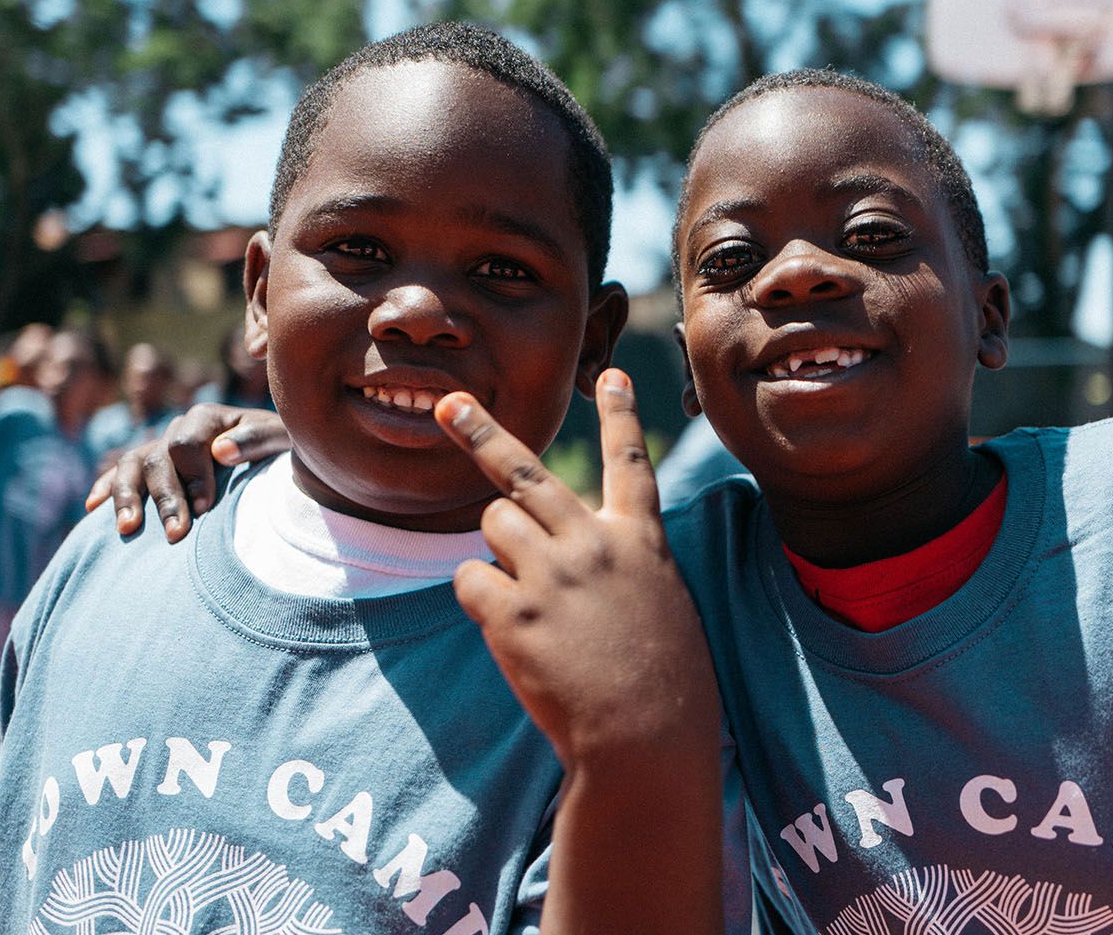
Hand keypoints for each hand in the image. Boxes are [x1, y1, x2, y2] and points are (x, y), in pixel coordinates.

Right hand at [85, 405, 288, 541]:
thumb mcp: (281, 439)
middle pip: (157, 459)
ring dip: (126, 497)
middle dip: (166, 498)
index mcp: (209, 418)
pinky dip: (107, 488)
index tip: (204, 508)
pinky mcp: (151, 467)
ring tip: (127, 528)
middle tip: (175, 534)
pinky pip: (120, 474)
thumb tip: (221, 450)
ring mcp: (161, 447)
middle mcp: (179, 428)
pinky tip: (93, 507)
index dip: (193, 476)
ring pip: (131, 465)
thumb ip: (256, 439)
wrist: (277, 457)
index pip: (186, 443)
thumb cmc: (284, 449)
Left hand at [436, 369, 720, 767]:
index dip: (621, 414)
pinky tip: (517, 633)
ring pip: (493, 523)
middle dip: (480, 432)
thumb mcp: (661, 605)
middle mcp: (593, 542)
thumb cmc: (664, 684)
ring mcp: (552, 573)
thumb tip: (563, 543)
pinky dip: (483, 601)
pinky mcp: (514, 611)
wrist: (647, 739)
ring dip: (499, 551)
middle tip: (448, 405)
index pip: (630, 461)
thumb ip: (620, 565)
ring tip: (532, 601)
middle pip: (526, 471)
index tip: (610, 373)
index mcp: (639, 541)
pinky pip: (470, 578)